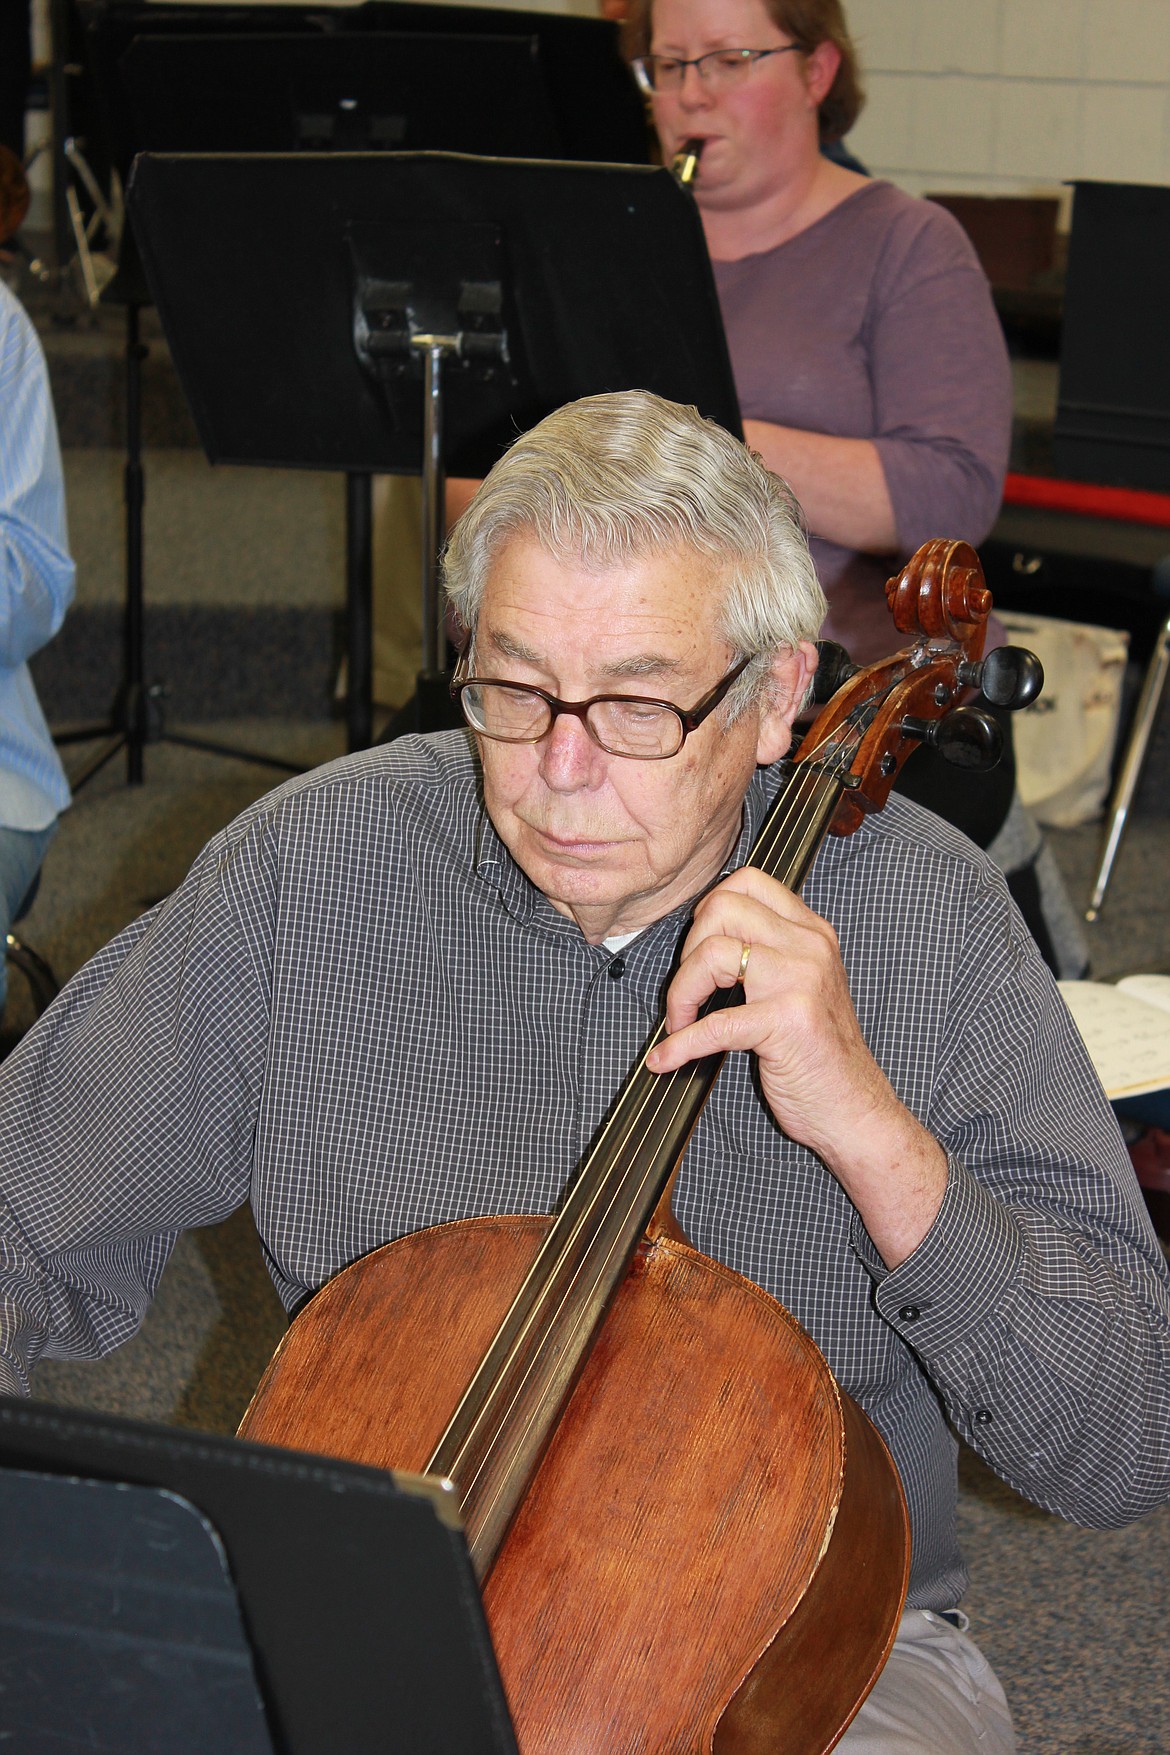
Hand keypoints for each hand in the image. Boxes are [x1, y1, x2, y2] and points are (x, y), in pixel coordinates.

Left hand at [646, 866, 946, 1266]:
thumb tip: (703, 939)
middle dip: (689, 950)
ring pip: (713, 953)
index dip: (709, 907)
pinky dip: (680, 1045)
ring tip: (682, 1021)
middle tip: (690, 989)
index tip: (697, 945)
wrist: (855, 1110)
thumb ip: (770, 954)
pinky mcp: (787, 1023)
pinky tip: (667, 1059)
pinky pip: (714, 1024)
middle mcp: (809, 948)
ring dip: (681, 992)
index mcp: (813, 933)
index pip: (749, 881)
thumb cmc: (821, 1054)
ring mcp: (801, 982)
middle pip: (722, 909)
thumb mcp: (804, 986)